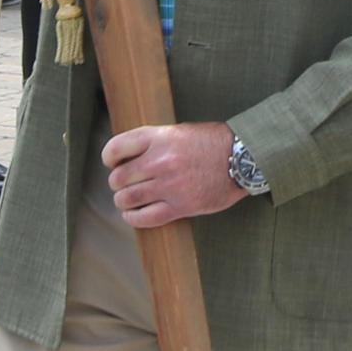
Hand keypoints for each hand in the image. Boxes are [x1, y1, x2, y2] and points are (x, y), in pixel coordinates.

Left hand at [100, 121, 244, 228]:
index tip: (113, 162)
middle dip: (118, 183)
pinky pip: (144, 218)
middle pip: (118, 178)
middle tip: (125, 184)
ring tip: (128, 200)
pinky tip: (134, 214)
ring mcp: (169, 185)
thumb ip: (154, 143)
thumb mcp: (179, 132)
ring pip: (126, 199)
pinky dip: (133, 218)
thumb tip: (128, 157)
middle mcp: (160, 161)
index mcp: (159, 138)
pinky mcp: (180, 207)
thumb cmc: (212, 143)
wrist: (242, 158)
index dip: (109, 158)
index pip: (115, 149)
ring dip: (123, 201)